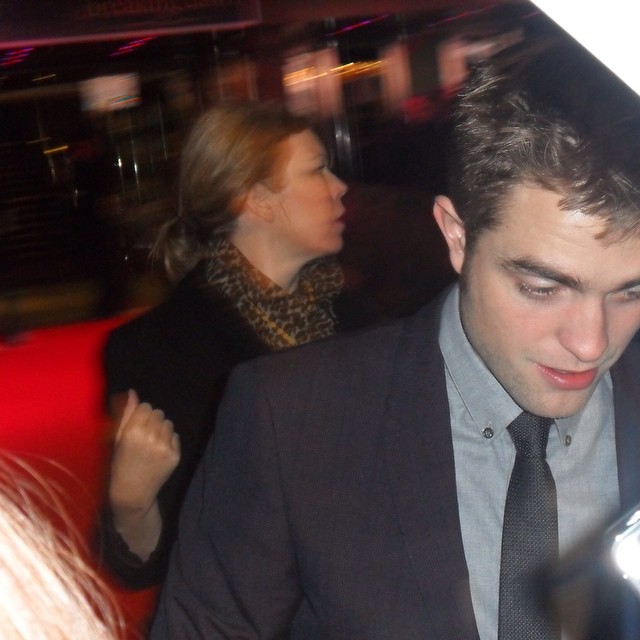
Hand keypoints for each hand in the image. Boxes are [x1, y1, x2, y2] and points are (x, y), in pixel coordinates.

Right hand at [109, 390, 180, 515]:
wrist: (132, 492)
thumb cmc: (121, 463)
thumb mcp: (117, 438)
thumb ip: (126, 414)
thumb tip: (132, 392)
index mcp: (132, 431)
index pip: (145, 406)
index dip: (141, 415)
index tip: (137, 425)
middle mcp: (149, 437)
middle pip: (158, 413)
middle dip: (152, 421)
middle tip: (145, 435)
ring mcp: (164, 446)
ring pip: (168, 423)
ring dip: (161, 429)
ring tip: (152, 443)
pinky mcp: (175, 455)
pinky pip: (175, 436)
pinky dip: (168, 441)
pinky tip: (158, 452)